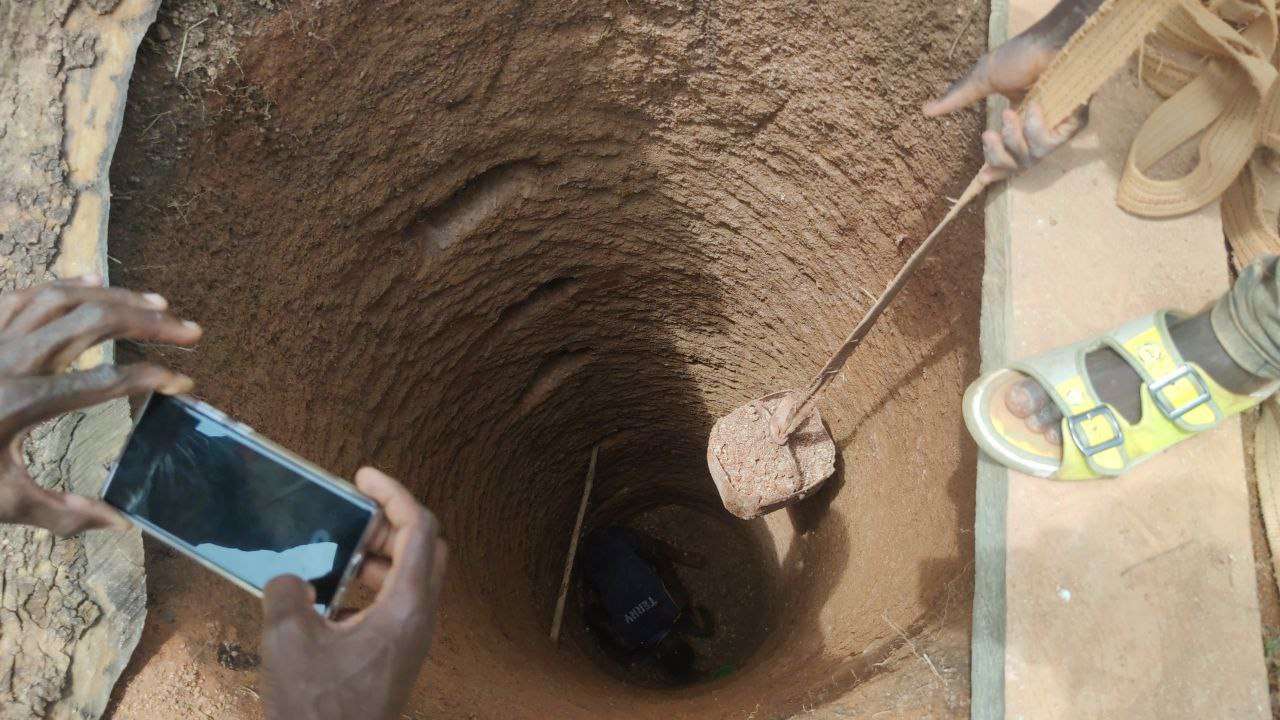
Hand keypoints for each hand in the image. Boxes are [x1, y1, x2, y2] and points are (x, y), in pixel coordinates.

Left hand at [0, 276, 200, 535]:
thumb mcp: (1, 503)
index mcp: (19, 403)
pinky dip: (69, 286)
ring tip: (157, 307)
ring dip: (117, 297)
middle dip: (149, 324)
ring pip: (65, 297)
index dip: (152, 379)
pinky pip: (28, 293)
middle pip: (94, 322)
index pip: (104, 382)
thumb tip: (120, 523)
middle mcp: (8, 358)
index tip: (184, 383)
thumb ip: (64, 514)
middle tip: (191, 332)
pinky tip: (95, 286)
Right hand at [260, 467, 447, 719]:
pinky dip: (369, 584)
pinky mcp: (397, 653)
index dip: (395, 494)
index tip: (364, 476)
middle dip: (390, 522)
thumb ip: (287, 594)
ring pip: (410, 575)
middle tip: (351, 513)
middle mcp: (419, 618)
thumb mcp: (289, 643)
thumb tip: (289, 577)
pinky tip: (329, 593)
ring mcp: (411, 637)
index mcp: (407, 607)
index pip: (419, 529)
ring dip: (377, 554)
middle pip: (424, 547)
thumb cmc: (318, 708)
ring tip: (336, 550)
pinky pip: (394, 602)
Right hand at [924, 0, 1100, 174]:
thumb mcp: (983, 79)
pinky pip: (1049, 144)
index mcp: (1018, 121)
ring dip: (1014, 139)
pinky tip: (1034, 108)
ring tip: (1010, 114)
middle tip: (988, 136)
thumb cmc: (1021, 55)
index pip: (1007, 155)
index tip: (982, 177)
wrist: (1049, 42)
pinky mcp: (1073, 125)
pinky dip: (1035, 130)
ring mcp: (1056, 128)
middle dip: (998, 156)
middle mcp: (1038, 129)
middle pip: (1016, 165)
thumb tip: (926, 111)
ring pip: (1031, 158)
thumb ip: (958, 98)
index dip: (995, 169)